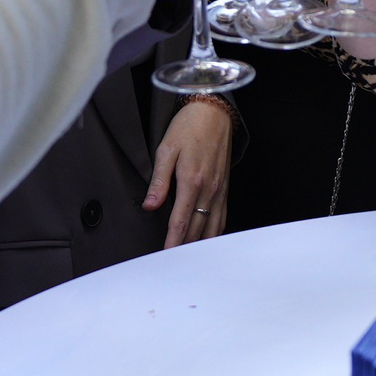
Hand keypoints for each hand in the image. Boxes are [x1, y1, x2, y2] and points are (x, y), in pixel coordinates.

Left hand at [146, 96, 232, 245]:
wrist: (214, 113)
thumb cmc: (189, 127)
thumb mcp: (166, 149)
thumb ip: (159, 180)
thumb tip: (150, 205)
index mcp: (192, 180)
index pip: (181, 219)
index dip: (173, 240)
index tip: (166, 255)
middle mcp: (209, 189)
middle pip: (197, 228)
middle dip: (185, 247)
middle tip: (174, 263)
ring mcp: (220, 190)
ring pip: (212, 226)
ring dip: (201, 243)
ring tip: (189, 257)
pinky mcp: (225, 188)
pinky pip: (222, 217)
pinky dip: (215, 232)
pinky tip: (208, 240)